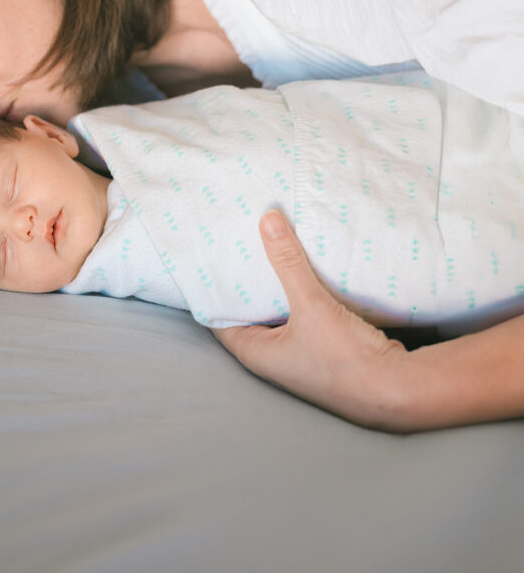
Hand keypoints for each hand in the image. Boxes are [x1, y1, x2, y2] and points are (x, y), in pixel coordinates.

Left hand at [212, 210, 409, 429]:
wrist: (397, 390)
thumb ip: (288, 262)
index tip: (212, 257)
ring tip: (269, 247)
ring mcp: (298, 353)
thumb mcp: (310, 304)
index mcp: (256, 352)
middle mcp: (272, 356)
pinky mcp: (323, 347)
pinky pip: (302, 313)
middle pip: (249, 310)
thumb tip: (267, 220)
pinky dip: (300, 292)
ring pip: (278, 311)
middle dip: (246, 280)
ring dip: (276, 284)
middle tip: (240, 243)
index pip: (219, 316)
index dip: (214, 288)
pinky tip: (305, 268)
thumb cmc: (344, 359)